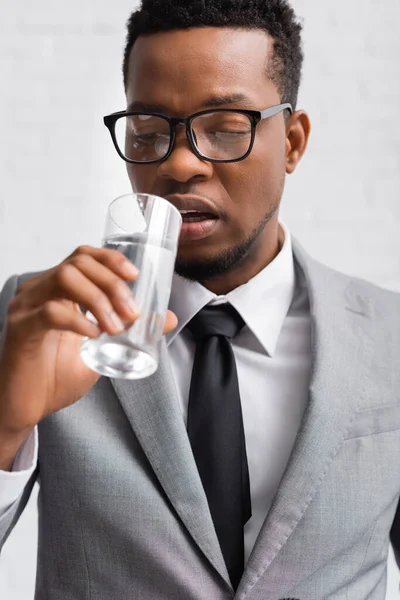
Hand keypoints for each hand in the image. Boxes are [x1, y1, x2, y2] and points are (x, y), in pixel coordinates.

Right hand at [0, 245, 177, 443]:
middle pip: (79, 263)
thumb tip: (168, 318)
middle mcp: (40, 291)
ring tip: (114, 326)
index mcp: (57, 290)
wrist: (26, 407)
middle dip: (112, 283)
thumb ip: (130, 333)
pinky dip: (79, 320)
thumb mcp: (102, 350)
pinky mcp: (21, 329)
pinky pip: (50, 311)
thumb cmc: (55, 377)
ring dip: (98, 299)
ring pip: (65, 278)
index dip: (110, 259)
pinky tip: (93, 335)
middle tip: (132, 312)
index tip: (134, 276)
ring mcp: (27, 307)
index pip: (83, 256)